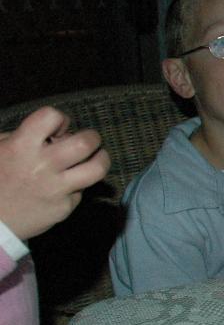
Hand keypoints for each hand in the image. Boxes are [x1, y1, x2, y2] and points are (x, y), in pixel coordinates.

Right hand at [0, 107, 109, 240]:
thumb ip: (23, 137)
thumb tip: (55, 134)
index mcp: (21, 147)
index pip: (51, 116)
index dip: (59, 119)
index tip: (57, 129)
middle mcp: (42, 166)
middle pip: (85, 142)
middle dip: (91, 137)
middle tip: (87, 142)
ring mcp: (55, 189)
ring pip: (97, 169)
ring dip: (101, 160)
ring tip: (95, 159)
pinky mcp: (63, 208)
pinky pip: (81, 192)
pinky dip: (76, 187)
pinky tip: (64, 187)